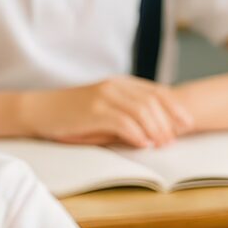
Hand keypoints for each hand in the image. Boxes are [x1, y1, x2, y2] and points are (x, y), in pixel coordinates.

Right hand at [22, 77, 194, 148]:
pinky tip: (142, 144)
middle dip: (169, 121)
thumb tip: (155, 132)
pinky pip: (122, 120)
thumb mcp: (104, 111)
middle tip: (174, 140)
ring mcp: (104, 96)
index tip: (188, 123)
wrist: (39, 111)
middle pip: (154, 101)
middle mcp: (115, 86)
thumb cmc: (73, 116)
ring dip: (156, 128)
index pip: (157, 92)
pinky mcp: (92, 110)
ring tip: (162, 144)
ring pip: (142, 110)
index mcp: (122, 84)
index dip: (175, 108)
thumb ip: (127, 115)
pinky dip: (136, 133)